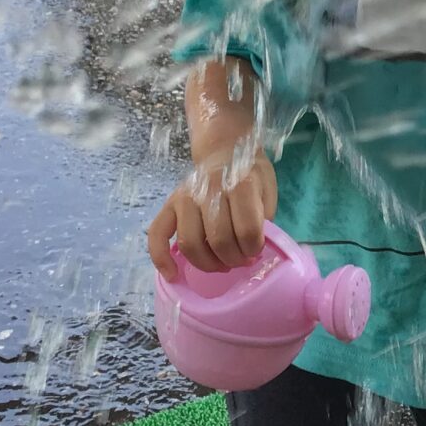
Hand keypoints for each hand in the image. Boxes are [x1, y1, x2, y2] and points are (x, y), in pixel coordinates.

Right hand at [147, 149, 278, 280]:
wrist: (225, 150)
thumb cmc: (250, 174)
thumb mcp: (268, 191)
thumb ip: (263, 219)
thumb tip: (253, 249)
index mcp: (239, 186)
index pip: (247, 231)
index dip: (254, 249)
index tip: (256, 250)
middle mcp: (209, 191)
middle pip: (219, 241)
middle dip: (234, 260)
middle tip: (241, 260)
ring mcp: (185, 198)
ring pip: (190, 244)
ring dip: (208, 264)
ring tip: (221, 265)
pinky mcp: (169, 205)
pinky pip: (157, 235)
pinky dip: (161, 259)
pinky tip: (173, 275)